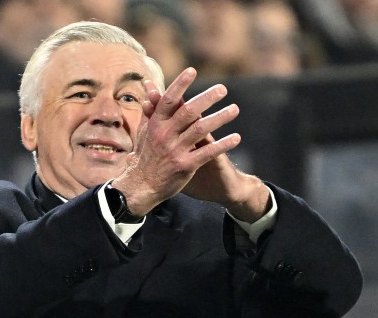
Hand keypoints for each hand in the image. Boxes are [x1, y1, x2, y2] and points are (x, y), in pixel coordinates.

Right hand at [114, 69, 269, 222]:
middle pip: (189, 111)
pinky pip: (207, 153)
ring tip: (235, 109)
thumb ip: (151, 108)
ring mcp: (175, 151)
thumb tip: (149, 85)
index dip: (180, 84)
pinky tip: (236, 138)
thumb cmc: (145, 156)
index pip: (169, 100)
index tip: (192, 71)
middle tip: (223, 89)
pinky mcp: (185, 166)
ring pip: (201, 129)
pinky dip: (223, 145)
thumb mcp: (144, 131)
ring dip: (220, 118)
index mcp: (156, 124)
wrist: (141, 187)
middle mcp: (165, 135)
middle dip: (207, 98)